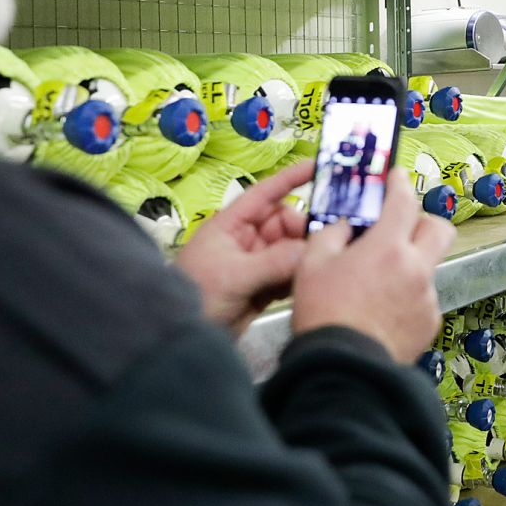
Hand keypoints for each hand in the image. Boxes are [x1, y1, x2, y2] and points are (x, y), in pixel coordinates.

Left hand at [175, 158, 310, 333]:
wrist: (183, 339)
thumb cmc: (197, 296)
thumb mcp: (234, 276)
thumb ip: (273, 261)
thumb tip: (311, 250)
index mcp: (232, 225)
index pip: (265, 193)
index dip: (291, 178)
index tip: (320, 167)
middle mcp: (246, 239)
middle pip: (285, 223)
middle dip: (303, 231)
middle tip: (320, 246)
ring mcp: (256, 263)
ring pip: (291, 249)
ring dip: (304, 255)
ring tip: (322, 263)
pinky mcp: (263, 287)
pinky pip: (289, 273)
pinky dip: (300, 276)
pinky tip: (310, 282)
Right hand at [293, 168, 456, 363]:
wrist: (343, 368)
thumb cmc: (324, 317)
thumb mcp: (311, 265)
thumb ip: (331, 235)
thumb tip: (345, 225)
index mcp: (387, 248)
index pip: (403, 200)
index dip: (399, 183)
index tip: (395, 178)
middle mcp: (415, 269)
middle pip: (439, 229)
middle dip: (423, 222)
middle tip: (401, 228)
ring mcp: (426, 298)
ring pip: (429, 266)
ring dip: (411, 265)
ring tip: (379, 282)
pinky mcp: (429, 324)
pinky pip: (424, 299)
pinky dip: (408, 297)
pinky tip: (383, 310)